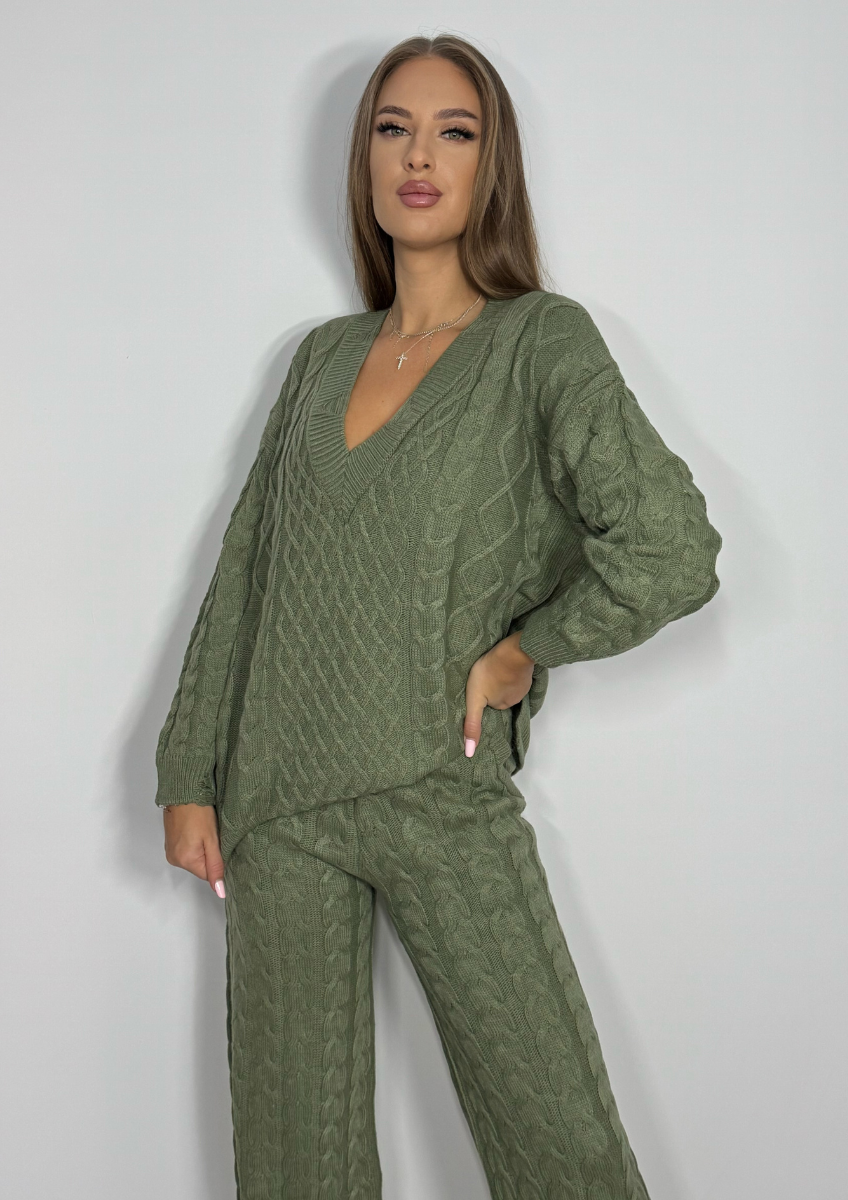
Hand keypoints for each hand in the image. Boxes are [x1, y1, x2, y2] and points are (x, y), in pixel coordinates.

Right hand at [163, 803, 225, 897]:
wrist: (183, 793)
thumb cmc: (199, 813)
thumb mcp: (212, 840)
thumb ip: (216, 867)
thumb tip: (219, 891)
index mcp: (185, 861)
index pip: (208, 875)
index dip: (218, 862)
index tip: (221, 847)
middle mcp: (175, 859)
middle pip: (200, 867)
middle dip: (210, 855)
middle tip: (213, 837)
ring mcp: (171, 851)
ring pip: (194, 858)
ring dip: (202, 849)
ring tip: (204, 832)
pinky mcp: (170, 843)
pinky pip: (186, 850)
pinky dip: (194, 844)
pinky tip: (197, 831)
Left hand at [463, 631, 534, 756]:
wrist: (513, 651)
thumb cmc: (488, 673)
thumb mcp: (474, 699)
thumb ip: (472, 723)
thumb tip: (470, 753)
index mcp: (503, 705)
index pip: (491, 705)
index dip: (484, 696)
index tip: (480, 688)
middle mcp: (515, 698)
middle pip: (500, 695)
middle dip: (493, 687)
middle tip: (485, 675)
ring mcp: (523, 684)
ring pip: (508, 684)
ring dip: (502, 677)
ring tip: (493, 667)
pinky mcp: (527, 670)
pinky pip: (517, 673)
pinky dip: (511, 669)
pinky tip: (505, 662)